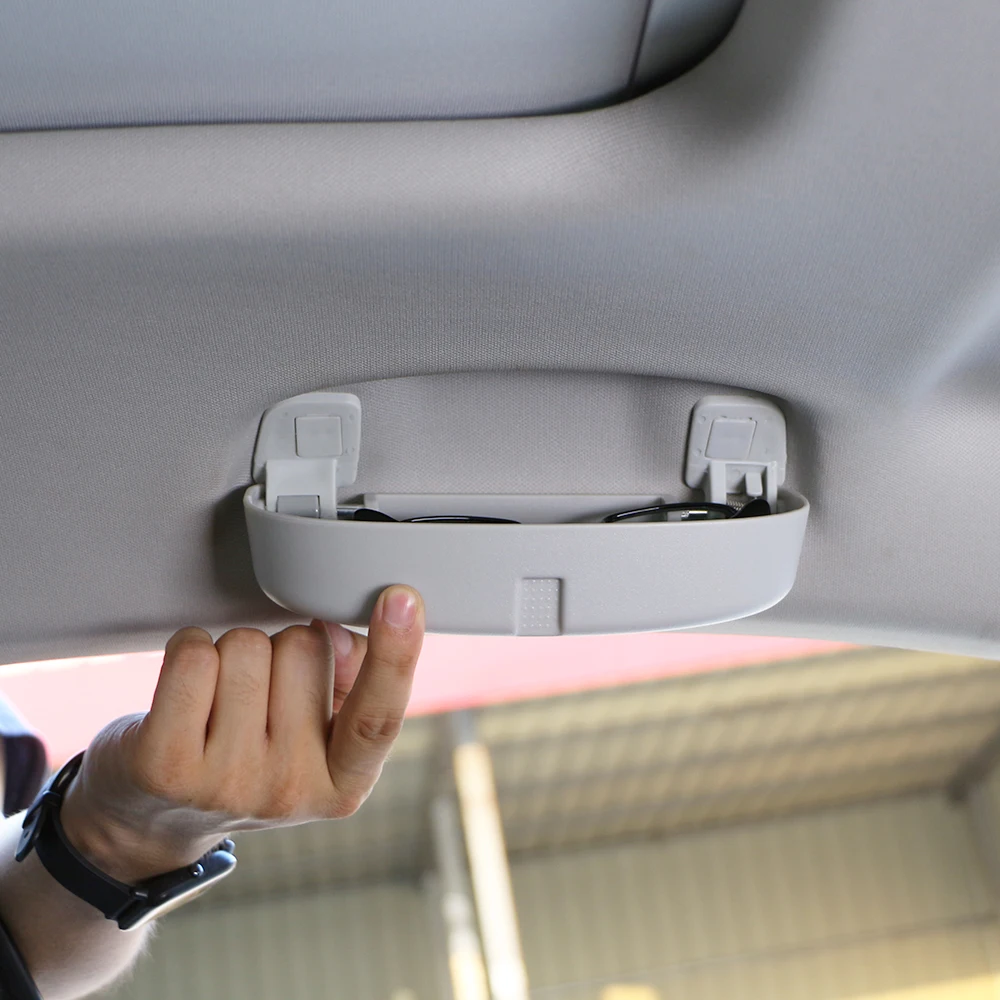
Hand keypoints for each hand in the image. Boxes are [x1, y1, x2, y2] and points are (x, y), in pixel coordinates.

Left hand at [59, 586, 423, 884]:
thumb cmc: (250, 755)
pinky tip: (187, 688)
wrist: (156, 819)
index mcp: (344, 785)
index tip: (404, 597)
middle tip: (260, 693)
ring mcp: (226, 783)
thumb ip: (353, 676)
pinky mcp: (166, 766)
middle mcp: (290, 792)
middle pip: (304, 647)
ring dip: (232, 652)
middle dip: (282, 648)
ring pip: (247, 644)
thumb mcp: (321, 732)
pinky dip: (189, 647)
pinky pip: (193, 654)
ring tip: (220, 696)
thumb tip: (332, 635)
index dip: (396, 651)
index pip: (378, 714)